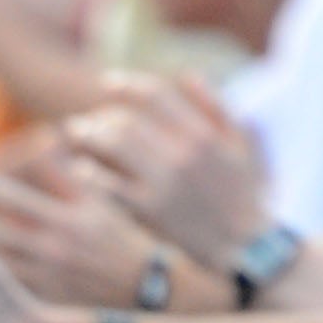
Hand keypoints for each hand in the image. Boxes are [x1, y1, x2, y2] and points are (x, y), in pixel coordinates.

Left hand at [0, 159, 167, 313]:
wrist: (154, 294)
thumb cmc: (129, 244)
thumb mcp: (106, 204)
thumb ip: (75, 175)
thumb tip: (55, 138)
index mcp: (65, 218)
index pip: (14, 197)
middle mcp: (52, 247)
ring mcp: (47, 278)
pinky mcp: (47, 302)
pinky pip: (3, 296)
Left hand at [65, 76, 269, 265]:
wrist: (246, 247)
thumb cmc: (243, 194)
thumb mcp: (241, 145)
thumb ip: (216, 108)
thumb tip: (188, 75)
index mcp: (203, 133)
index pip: (155, 94)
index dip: (127, 84)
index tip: (108, 84)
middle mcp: (182, 154)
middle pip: (128, 119)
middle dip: (100, 116)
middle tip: (85, 121)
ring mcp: (164, 183)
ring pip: (114, 146)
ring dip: (89, 137)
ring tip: (76, 137)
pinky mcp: (151, 212)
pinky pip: (110, 186)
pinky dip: (90, 173)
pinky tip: (80, 170)